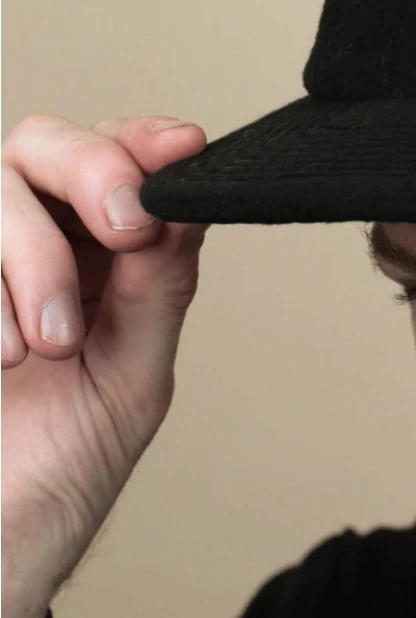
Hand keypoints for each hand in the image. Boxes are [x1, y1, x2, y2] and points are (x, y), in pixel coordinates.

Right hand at [1, 114, 209, 617]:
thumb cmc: (54, 475)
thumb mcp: (128, 380)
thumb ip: (155, 287)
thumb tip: (187, 202)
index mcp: (94, 263)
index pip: (117, 162)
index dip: (143, 142)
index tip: (179, 149)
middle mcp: (26, 249)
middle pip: (43, 146)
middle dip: (92, 174)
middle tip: (125, 229)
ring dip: (32, 252)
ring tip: (46, 343)